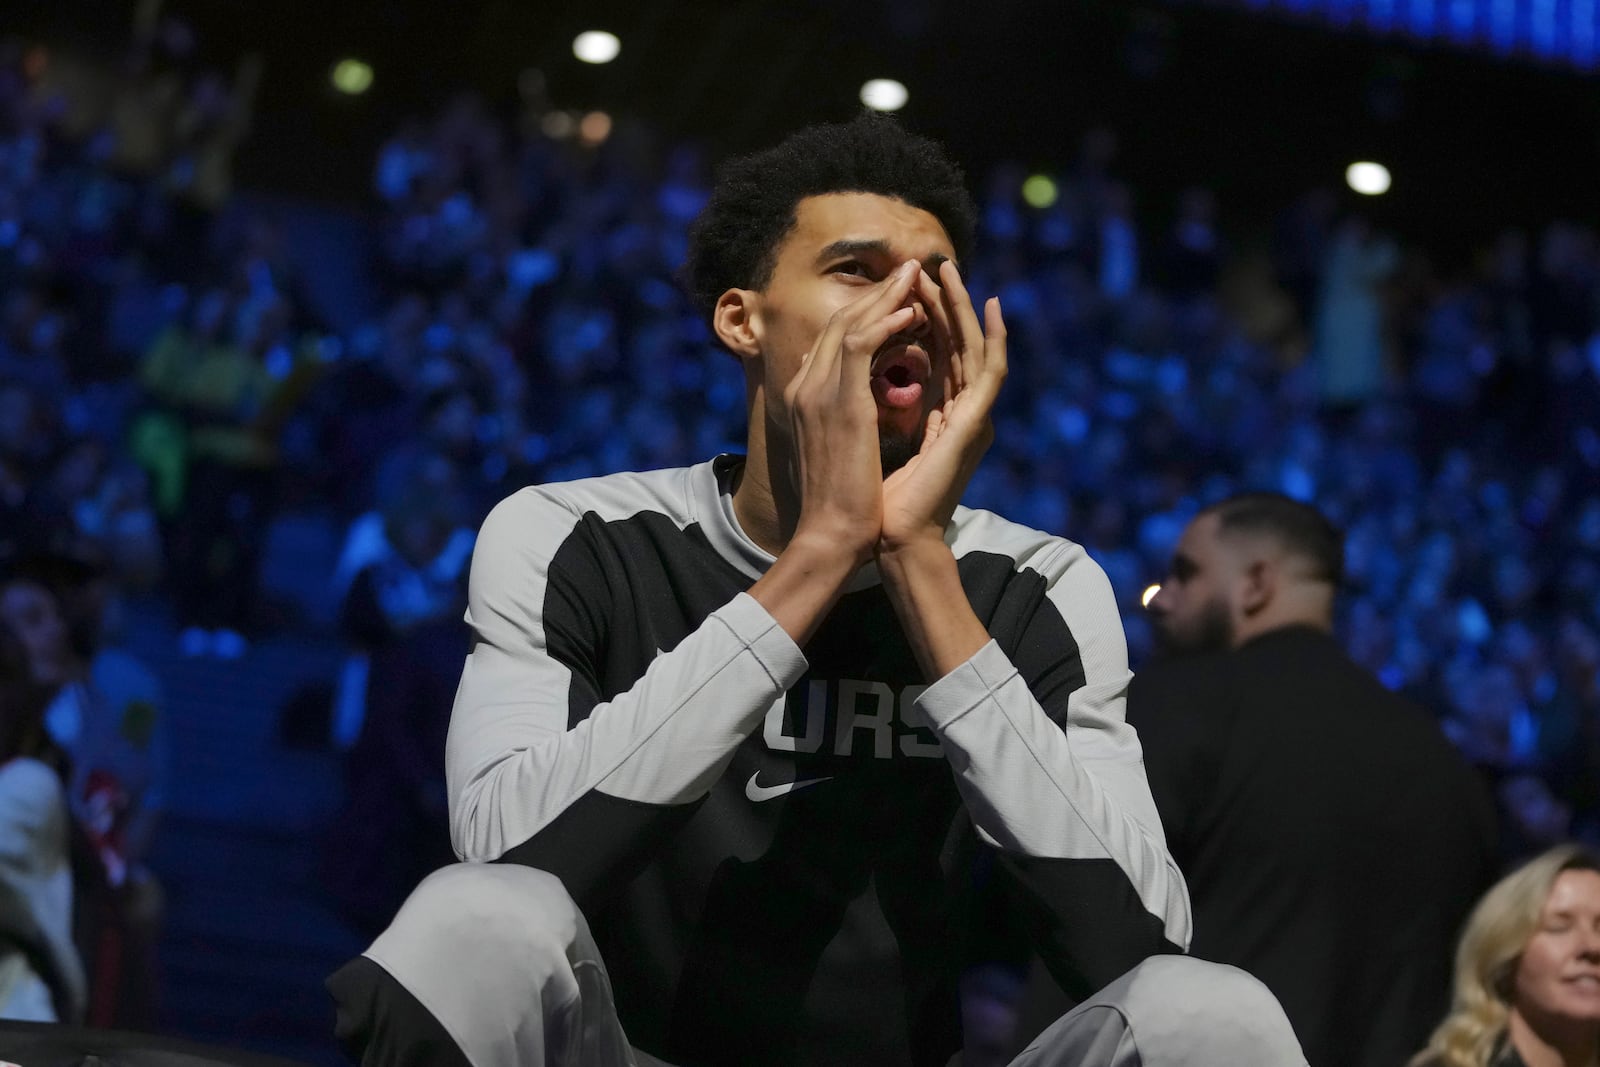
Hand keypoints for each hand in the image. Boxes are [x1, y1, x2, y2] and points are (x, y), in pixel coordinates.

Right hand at [785, 258, 930, 563]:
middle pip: (838, 323)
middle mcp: (803, 387)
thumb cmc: (837, 506)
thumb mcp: (832, 452)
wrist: (831, 534)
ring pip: (849, 323)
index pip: (831, 342)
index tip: (897, 302)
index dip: (866, 317)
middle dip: (877, 295)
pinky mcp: (839, 401)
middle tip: (910, 271)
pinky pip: (860, 343)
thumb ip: (835, 421)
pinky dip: (885, 323)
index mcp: (802, 399)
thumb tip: (852, 406)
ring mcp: (816, 391)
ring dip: (885, 297)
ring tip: (916, 277)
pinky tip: (912, 313)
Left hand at [879, 260, 1006, 553]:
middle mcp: (959, 410)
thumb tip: (853, 375)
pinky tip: (988, 304)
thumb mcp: (866, 434)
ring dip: (961, 306)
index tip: (903, 284)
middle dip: (940, 301)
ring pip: (971, 346)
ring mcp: (972, 416)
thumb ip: (873, 404)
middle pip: (953, 342)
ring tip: (946, 270)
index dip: (921, 315)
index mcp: (937, 413)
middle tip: (926, 263)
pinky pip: (991, 369)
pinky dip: (993, 335)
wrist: (886, 534)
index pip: (933, 351)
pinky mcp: (975, 423)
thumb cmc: (873, 497)